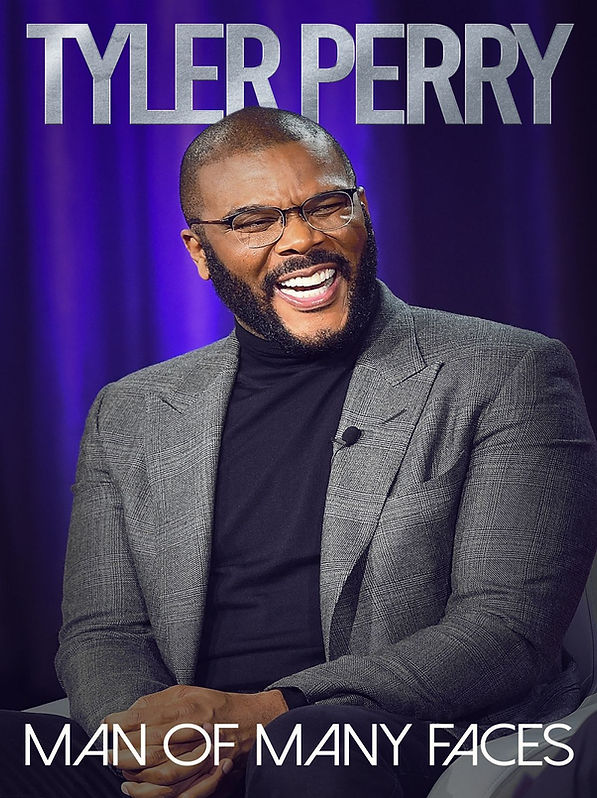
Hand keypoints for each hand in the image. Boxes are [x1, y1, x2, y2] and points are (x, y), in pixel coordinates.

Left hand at [104, 685, 287, 796]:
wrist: (253, 724)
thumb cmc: (217, 706)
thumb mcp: (190, 692)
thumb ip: (161, 701)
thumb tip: (132, 710)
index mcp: (191, 709)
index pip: (150, 717)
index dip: (124, 721)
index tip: (106, 723)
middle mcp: (197, 734)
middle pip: (154, 747)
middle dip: (125, 752)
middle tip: (107, 753)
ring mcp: (203, 757)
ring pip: (163, 773)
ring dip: (136, 775)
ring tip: (118, 771)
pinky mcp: (207, 776)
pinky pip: (176, 792)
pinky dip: (152, 794)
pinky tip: (134, 789)